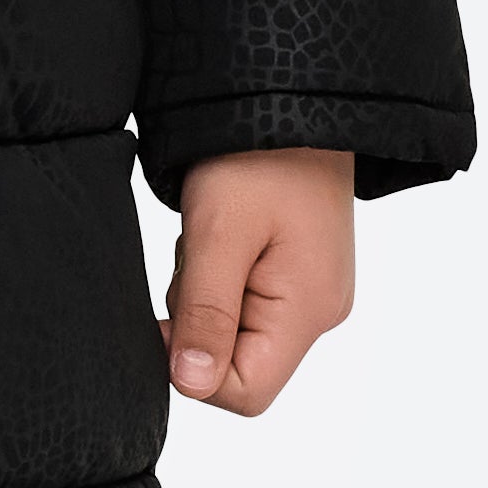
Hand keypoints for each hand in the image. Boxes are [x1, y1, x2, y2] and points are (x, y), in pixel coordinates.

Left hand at [162, 147, 356, 415]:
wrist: (293, 95)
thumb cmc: (259, 157)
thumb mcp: (219, 235)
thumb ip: (205, 315)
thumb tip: (190, 385)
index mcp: (308, 311)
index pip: (245, 392)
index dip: (195, 370)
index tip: (168, 317)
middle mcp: (319, 312)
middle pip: (238, 364)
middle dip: (198, 321)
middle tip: (197, 258)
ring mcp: (312, 292)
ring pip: (234, 331)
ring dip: (204, 292)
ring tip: (212, 234)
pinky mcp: (298, 274)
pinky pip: (244, 300)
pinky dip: (219, 276)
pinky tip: (224, 234)